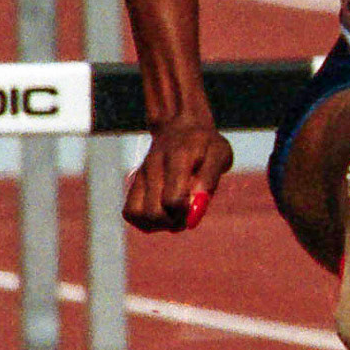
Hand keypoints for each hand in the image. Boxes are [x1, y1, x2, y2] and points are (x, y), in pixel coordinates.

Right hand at [122, 118, 232, 232]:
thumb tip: (195, 207)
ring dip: (158, 224)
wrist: (181, 125)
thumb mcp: (220, 155)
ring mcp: (142, 175)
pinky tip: (162, 214)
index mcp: (177, 159)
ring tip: (174, 215)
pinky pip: (130, 212)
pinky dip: (144, 221)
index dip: (185, 213)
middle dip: (173, 222)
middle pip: (154, 213)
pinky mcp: (135, 182)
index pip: (173, 200)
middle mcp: (154, 167)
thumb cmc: (206, 144)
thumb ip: (209, 180)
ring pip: (139, 215)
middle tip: (186, 214)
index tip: (195, 206)